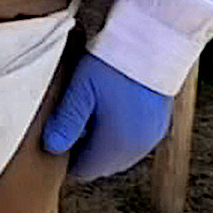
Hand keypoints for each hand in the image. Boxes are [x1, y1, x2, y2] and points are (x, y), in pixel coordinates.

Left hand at [40, 54, 173, 179]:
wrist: (154, 43)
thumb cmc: (114, 64)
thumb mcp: (81, 90)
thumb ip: (66, 122)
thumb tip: (52, 147)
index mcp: (116, 145)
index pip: (85, 170)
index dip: (67, 159)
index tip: (57, 139)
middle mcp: (137, 148)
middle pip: (103, 164)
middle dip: (85, 150)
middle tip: (69, 124)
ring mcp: (151, 137)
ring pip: (119, 153)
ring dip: (103, 142)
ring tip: (88, 113)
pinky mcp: (160, 124)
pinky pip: (134, 140)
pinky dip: (120, 133)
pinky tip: (109, 109)